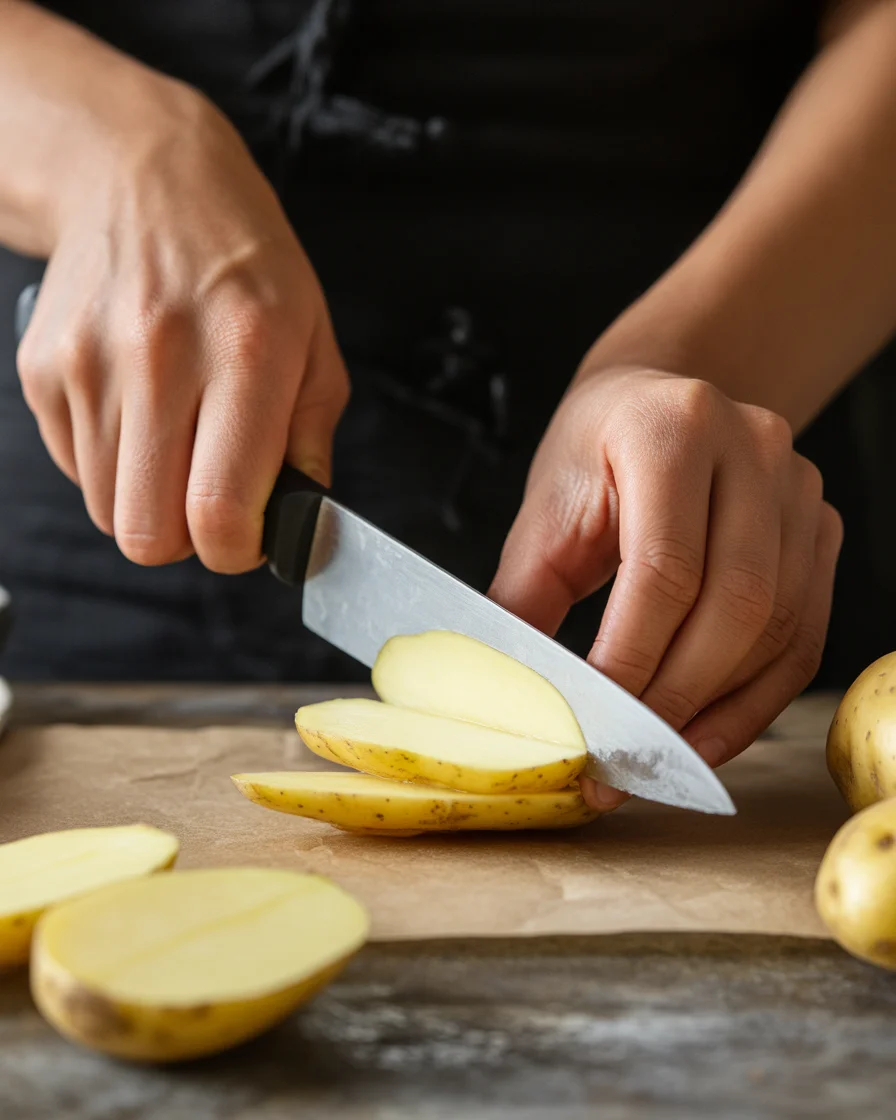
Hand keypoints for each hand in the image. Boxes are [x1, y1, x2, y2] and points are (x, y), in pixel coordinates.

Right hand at [16, 76, 347, 571]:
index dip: (236, 549)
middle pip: (149, 533)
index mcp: (246, 353)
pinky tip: (139, 411)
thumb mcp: (314, 340)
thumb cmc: (243, 264)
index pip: (218, 511)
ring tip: (178, 440)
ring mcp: (90, 363)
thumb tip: (299, 527)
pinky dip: (112, 465)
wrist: (143, 177)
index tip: (248, 534)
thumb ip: (311, 442)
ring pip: (109, 512)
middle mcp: (160, 357)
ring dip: (149, 501)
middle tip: (212, 499)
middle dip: (188, 539)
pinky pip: (76, 470)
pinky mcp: (41, 369)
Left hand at [490, 367, 841, 808]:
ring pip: (777, 627)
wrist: (652, 407)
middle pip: (735, 603)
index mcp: (671, 430)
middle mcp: (753, 448)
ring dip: (717, 709)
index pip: (664, 568)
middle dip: (676, 698)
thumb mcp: (545, 515)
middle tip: (626, 761)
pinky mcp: (819, 528)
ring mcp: (798, 488)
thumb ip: (525, 601)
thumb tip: (509, 697)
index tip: (597, 724)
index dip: (632, 659)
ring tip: (660, 759)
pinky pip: (802, 633)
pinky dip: (756, 697)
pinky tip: (707, 733)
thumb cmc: (592, 456)